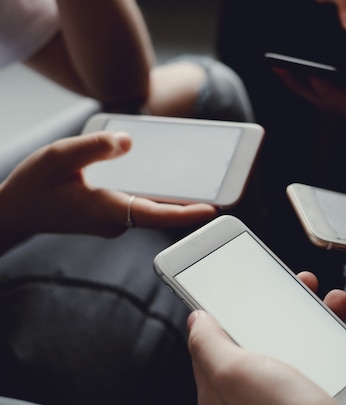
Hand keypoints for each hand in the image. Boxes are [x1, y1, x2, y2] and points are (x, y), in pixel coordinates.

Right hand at [0, 132, 216, 243]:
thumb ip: (93, 147)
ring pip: (153, 209)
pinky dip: (159, 195)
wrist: (15, 213)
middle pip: (161, 212)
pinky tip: (170, 179)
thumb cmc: (33, 187)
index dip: (184, 213)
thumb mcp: (57, 157)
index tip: (211, 210)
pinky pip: (142, 206)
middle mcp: (115, 220)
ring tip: (206, 182)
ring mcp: (114, 221)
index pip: (154, 213)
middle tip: (223, 191)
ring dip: (177, 199)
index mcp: (104, 209)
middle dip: (192, 204)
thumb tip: (127, 141)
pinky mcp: (112, 216)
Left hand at [187, 271, 345, 404]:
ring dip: (325, 319)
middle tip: (302, 284)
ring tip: (338, 304)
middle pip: (268, 336)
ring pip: (307, 347)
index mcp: (227, 388)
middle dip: (286, 306)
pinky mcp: (324, 403)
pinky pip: (341, 368)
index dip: (228, 308)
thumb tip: (195, 319)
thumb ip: (209, 344)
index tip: (241, 284)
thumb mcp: (235, 374)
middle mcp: (258, 393)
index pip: (218, 340)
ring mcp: (293, 398)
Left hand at [274, 48, 345, 124]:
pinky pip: (344, 96)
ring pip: (333, 101)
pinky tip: (322, 71)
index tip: (294, 67)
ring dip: (310, 87)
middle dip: (301, 86)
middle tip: (277, 66)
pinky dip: (328, 84)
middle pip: (327, 104)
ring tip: (290, 68)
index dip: (314, 84)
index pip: (337, 100)